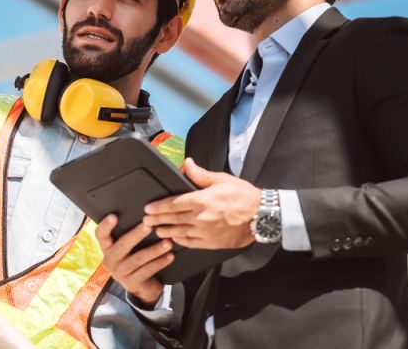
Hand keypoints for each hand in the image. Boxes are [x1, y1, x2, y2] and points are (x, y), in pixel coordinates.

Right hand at [96, 215, 173, 306]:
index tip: (114, 216)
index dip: (105, 226)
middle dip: (136, 234)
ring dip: (155, 250)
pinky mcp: (132, 283)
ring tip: (168, 242)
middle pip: (122, 245)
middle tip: (149, 225)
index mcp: (107, 248)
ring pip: (138, 259)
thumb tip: (146, 216)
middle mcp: (110, 260)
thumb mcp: (129, 249)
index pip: (101, 235)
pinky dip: (160, 262)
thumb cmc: (136, 259)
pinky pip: (147, 271)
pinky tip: (170, 256)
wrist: (142, 287)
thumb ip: (131, 235)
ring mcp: (120, 273)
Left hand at [143, 158, 260, 248]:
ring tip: (156, 230)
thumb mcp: (222, 180)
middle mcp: (201, 218)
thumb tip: (187, 164)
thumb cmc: (244, 197)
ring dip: (166, 231)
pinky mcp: (212, 243)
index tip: (148, 208)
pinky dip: (180, 241)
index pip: (173, 204)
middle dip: (157, 219)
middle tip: (146, 220)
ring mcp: (206, 232)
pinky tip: (174, 239)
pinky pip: (191, 243)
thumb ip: (201, 174)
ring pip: (179, 233)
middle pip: (172, 219)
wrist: (262, 216)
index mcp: (202, 200)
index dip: (158, 207)